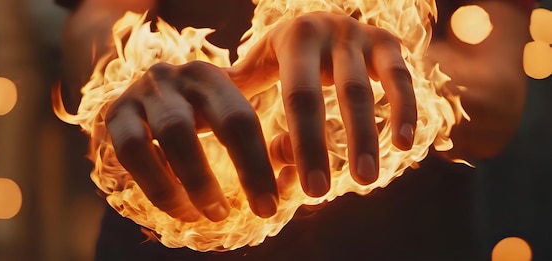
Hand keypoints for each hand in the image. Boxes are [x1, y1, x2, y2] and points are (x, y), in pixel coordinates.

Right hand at [106, 61, 277, 221]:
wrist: (139, 97)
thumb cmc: (195, 115)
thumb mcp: (226, 115)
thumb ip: (264, 141)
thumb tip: (291, 174)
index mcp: (213, 76)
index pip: (244, 119)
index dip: (258, 166)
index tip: (268, 207)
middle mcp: (180, 76)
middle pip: (221, 121)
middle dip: (241, 171)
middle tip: (246, 213)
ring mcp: (144, 91)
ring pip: (173, 136)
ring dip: (191, 184)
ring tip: (203, 215)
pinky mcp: (115, 113)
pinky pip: (132, 152)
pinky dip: (154, 181)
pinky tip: (173, 202)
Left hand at [228, 12, 416, 194]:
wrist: (319, 16)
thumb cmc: (286, 52)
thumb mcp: (261, 61)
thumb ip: (243, 88)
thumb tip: (216, 126)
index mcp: (292, 39)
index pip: (297, 96)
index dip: (303, 144)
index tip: (307, 189)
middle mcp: (326, 31)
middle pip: (324, 97)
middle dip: (323, 147)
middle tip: (321, 194)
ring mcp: (358, 34)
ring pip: (364, 91)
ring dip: (366, 137)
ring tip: (365, 180)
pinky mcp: (386, 41)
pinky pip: (400, 78)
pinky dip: (404, 110)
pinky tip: (404, 145)